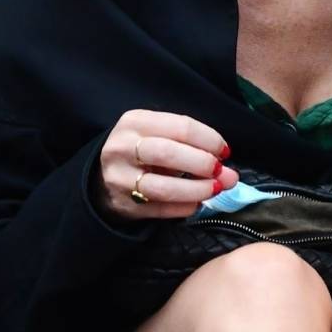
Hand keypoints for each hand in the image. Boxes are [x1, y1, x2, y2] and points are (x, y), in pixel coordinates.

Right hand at [95, 109, 238, 222]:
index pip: (181, 126)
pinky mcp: (124, 206)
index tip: (224, 152)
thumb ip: (192, 146)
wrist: (102, 178)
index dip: (210, 140)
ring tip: (215, 189)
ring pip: (164, 187)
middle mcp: (123, 148)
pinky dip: (185, 207)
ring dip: (197, 190)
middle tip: (221, 172)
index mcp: (135, 122)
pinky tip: (197, 203)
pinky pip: (162, 209)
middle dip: (203, 164)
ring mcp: (121, 179)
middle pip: (168, 154)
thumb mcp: (156, 134)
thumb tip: (229, 173)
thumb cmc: (140, 151)